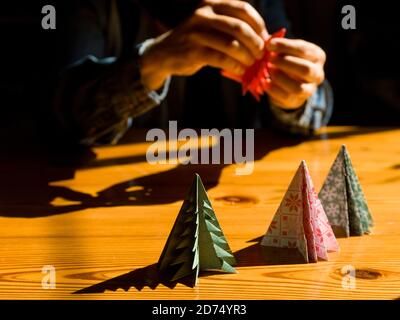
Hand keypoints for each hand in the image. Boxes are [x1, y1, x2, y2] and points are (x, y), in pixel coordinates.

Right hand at [139, 0, 267, 90]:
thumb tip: (266, 38)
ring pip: (232, 45)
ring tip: (251, 64)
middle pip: (240, 27)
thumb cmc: (197, 41)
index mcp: (212, 4)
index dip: (259, 25)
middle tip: (261, 55)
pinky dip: (235, 66)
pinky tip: (240, 70)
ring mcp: (197, 32)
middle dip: (255, 43)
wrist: (166, 53)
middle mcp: (203, 14)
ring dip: (246, 57)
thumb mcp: (212, 26)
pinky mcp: (193, 51)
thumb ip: (234, 27)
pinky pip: (221, 59)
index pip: (243, 10)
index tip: (265, 40)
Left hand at [265, 38, 325, 108]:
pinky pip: (285, 97)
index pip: (303, 50)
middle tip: (269, 58)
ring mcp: (309, 90)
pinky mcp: (297, 101)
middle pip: (305, 69)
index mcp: (317, 57)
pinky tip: (264, 81)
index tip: (270, 44)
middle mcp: (317, 74)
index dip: (285, 46)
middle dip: (285, 63)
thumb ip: (280, 47)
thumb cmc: (288, 61)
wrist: (290, 85)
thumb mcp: (288, 51)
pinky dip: (273, 89)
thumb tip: (268, 43)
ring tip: (268, 70)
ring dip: (280, 78)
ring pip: (297, 87)